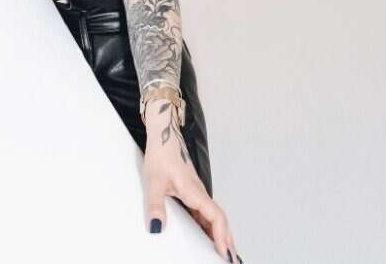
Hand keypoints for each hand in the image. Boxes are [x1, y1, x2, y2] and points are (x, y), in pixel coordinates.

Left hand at [142, 102, 242, 262]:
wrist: (163, 134)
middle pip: (219, 219)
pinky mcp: (190, 190)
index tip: (226, 253)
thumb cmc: (161, 153)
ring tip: (224, 252)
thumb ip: (155, 205)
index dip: (222, 235)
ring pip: (213, 216)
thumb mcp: (153, 180)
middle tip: (232, 260)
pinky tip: (206, 234)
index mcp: (194, 190)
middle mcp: (198, 192)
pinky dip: (209, 225)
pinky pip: (204, 211)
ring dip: (220, 233)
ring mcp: (195, 191)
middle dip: (227, 239)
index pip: (216, 216)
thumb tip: (156, 228)